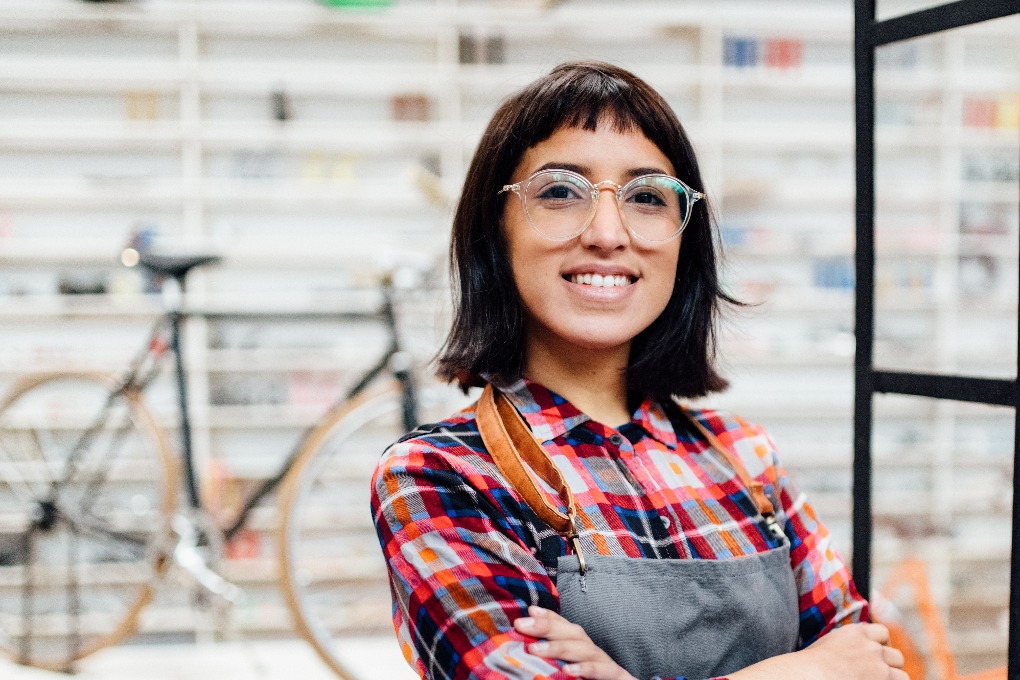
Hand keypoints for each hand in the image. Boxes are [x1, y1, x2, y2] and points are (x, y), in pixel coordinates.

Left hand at [513, 606, 636, 679]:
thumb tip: (527, 648)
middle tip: (521, 625)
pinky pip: (605, 671)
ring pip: (585, 649)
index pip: (565, 627)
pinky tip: (568, 670)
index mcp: (581, 649)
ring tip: (536, 649)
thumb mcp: (564, 671)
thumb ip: (548, 663)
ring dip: (560, 647)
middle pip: (573, 633)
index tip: (529, 612)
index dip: (548, 617)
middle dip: (546, 626)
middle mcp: (593, 653)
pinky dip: (587, 669)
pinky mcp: (618, 677)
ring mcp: (606, 664)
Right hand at [803, 623, 906, 678]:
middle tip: (877, 677)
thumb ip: (846, 642)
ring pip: (902, 676)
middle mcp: (871, 649)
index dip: (882, 646)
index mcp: (856, 633)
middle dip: (890, 666)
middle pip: (896, 656)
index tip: (876, 657)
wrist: (806, 676)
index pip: (882, 633)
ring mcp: (879, 669)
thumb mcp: (828, 644)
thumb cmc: (809, 666)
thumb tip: (853, 650)